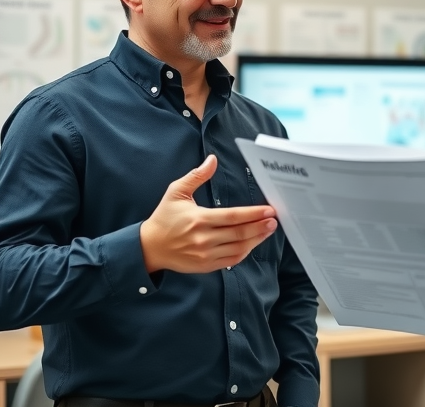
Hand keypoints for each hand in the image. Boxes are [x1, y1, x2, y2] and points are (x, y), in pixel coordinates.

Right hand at [140, 155, 277, 273]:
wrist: (150, 247)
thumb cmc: (164, 218)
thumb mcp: (176, 192)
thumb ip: (197, 176)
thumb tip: (213, 159)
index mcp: (198, 219)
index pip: (233, 217)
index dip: (253, 214)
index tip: (269, 209)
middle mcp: (204, 239)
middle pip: (239, 233)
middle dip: (260, 226)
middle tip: (275, 219)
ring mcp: (206, 254)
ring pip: (239, 248)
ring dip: (257, 239)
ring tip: (269, 229)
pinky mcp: (206, 266)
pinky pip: (231, 260)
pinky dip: (245, 252)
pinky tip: (254, 243)